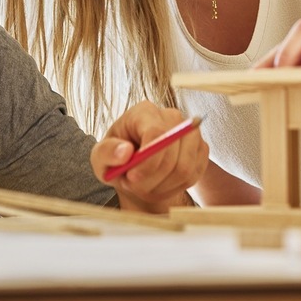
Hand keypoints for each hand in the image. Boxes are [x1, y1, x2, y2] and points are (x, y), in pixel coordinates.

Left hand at [92, 101, 208, 213]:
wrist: (134, 168)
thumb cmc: (116, 159)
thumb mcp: (100, 158)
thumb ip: (107, 153)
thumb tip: (125, 151)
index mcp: (144, 112)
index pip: (157, 133)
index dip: (148, 161)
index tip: (133, 177)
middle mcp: (171, 116)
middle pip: (173, 153)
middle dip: (152, 178)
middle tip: (135, 185)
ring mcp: (189, 132)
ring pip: (185, 168)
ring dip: (163, 186)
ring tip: (145, 186)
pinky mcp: (200, 148)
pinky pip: (194, 175)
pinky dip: (176, 188)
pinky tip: (160, 186)